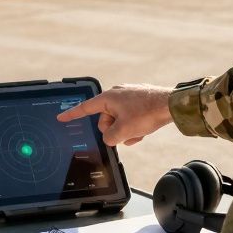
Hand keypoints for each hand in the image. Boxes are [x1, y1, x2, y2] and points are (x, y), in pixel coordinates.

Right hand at [57, 84, 173, 146]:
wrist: (172, 105)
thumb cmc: (148, 112)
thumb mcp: (124, 131)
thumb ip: (110, 138)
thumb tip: (110, 138)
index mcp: (108, 97)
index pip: (85, 108)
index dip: (71, 114)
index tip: (60, 118)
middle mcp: (117, 94)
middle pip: (105, 120)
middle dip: (114, 130)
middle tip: (127, 133)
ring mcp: (129, 97)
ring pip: (119, 121)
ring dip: (126, 131)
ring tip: (139, 132)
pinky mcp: (139, 101)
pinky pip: (130, 119)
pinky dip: (134, 127)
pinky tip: (143, 131)